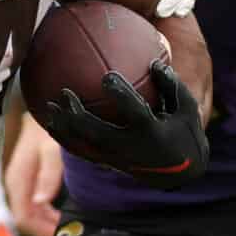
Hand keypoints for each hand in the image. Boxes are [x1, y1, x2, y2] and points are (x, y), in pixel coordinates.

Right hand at [6, 114, 64, 235]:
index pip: (24, 219)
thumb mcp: (52, 149)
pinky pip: (34, 205)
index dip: (43, 232)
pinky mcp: (28, 179)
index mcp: (18, 180)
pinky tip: (63, 212)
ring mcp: (21, 183)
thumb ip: (48, 175)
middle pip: (27, 220)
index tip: (65, 234)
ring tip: (71, 223)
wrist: (46, 106)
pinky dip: (48, 213)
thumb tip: (40, 202)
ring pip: (30, 214)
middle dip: (47, 230)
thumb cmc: (50, 126)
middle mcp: (16, 184)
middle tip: (73, 232)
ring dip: (48, 222)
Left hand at [41, 61, 209, 187]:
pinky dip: (65, 139)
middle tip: (64, 93)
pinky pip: (82, 152)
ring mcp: (117, 159)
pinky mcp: (109, 163)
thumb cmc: (185, 131)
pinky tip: (52, 124)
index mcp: (151, 133)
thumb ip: (171, 85)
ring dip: (64, 128)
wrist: (181, 172)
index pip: (133, 112)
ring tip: (49, 109)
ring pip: (84, 146)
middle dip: (77, 115)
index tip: (106, 77)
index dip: (120, 95)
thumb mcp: (187, 108)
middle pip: (97, 133)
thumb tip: (154, 63)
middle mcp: (131, 148)